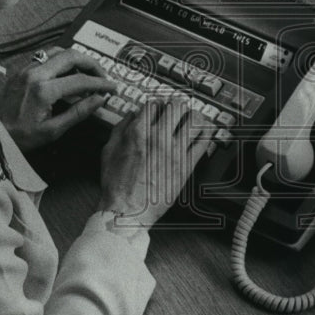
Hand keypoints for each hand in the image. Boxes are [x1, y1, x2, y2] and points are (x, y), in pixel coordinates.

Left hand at [0, 46, 116, 151]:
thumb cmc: (20, 137)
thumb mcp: (52, 131)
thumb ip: (77, 113)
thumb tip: (99, 99)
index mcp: (44, 90)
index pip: (81, 80)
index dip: (101, 82)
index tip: (113, 87)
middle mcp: (35, 73)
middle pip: (71, 55)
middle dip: (92, 63)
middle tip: (103, 76)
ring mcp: (26, 68)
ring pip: (58, 51)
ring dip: (76, 59)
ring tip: (87, 73)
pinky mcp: (21, 69)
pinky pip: (46, 56)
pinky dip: (61, 60)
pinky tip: (67, 73)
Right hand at [98, 97, 215, 228]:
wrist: (127, 210)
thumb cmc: (117, 186)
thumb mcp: (108, 151)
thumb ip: (120, 129)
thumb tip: (131, 116)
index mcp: (139, 132)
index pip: (154, 104)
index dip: (157, 104)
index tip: (159, 107)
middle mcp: (159, 138)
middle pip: (177, 106)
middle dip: (177, 106)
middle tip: (178, 110)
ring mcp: (175, 152)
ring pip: (194, 120)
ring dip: (194, 116)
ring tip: (193, 118)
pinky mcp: (186, 167)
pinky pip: (203, 143)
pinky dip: (205, 135)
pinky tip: (203, 134)